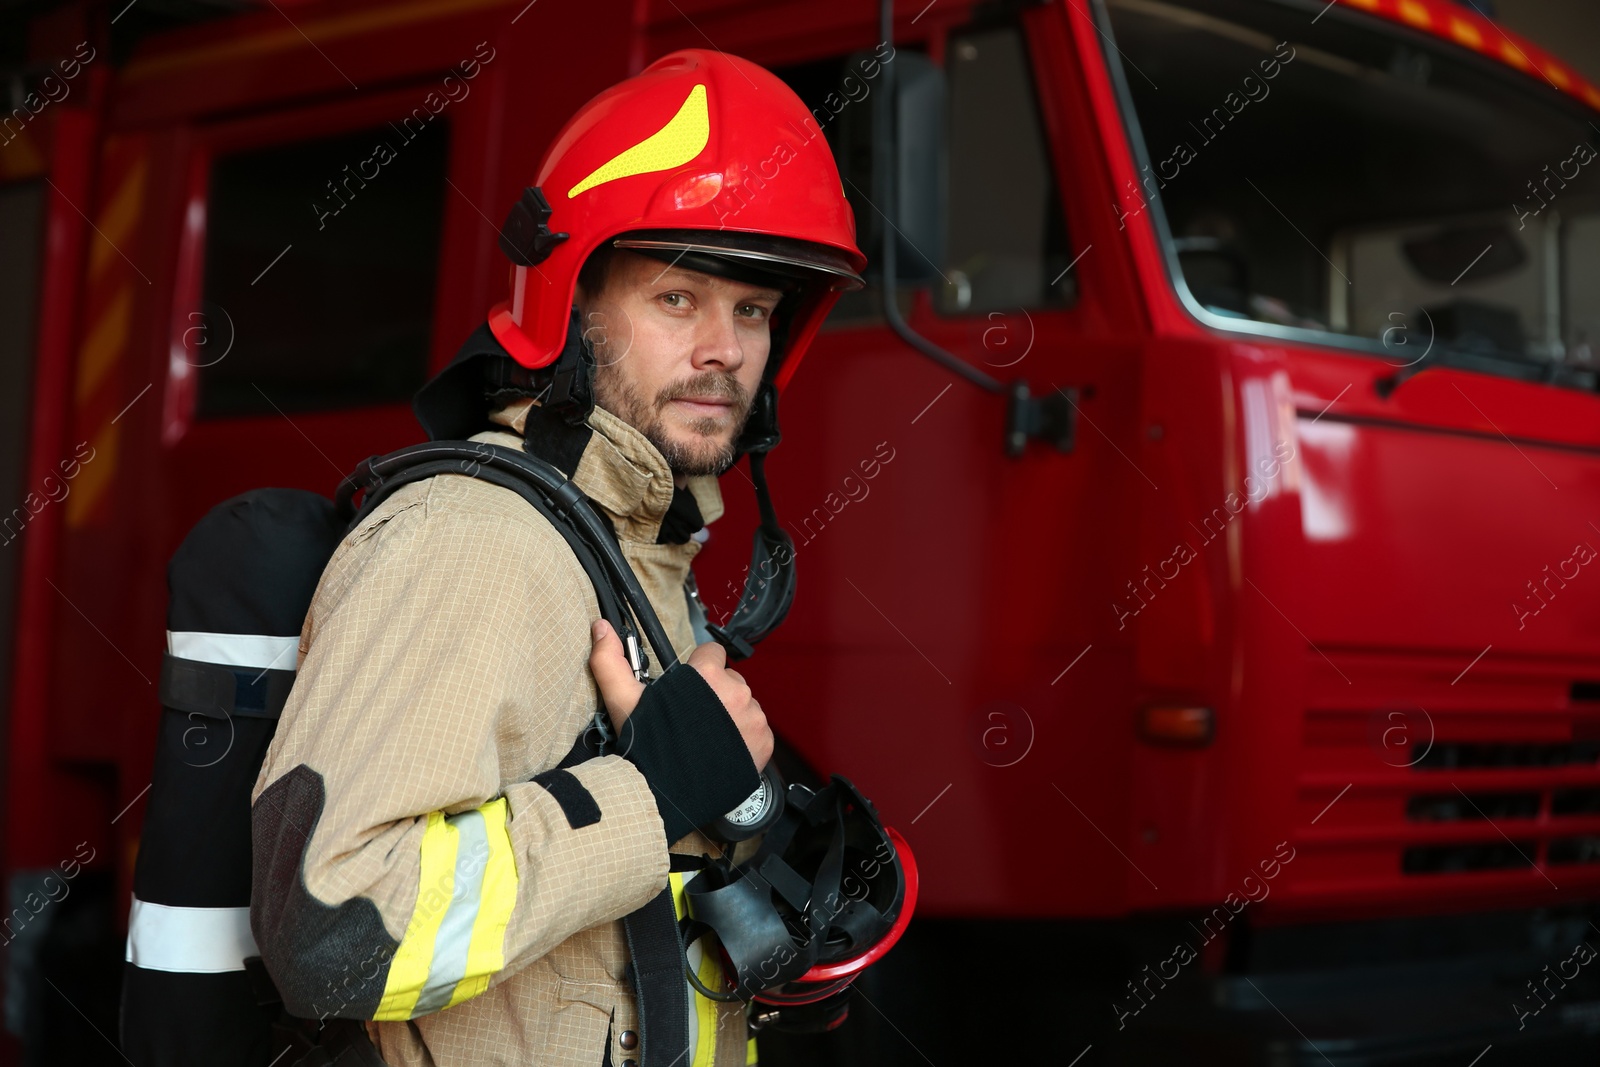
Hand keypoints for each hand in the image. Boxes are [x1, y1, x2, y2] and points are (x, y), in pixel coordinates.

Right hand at [589, 619, 772, 768]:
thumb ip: (611, 661)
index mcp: (707, 675)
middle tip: (694, 718)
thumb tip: (601, 628)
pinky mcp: (763, 742)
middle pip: (730, 680)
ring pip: (745, 705)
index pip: (712, 653)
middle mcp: (735, 692)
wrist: (665, 795)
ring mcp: (753, 718)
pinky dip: (745, 739)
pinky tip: (722, 751)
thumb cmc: (646, 748)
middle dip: (715, 694)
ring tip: (706, 738)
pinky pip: (759, 731)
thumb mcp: (623, 700)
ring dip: (731, 716)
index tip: (689, 688)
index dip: (699, 668)